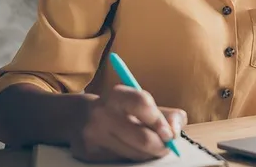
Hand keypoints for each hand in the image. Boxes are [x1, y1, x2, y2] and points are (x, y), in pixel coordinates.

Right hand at [70, 84, 187, 162]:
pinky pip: (122, 161)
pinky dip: (134, 157)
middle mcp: (102, 114)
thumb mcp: (143, 104)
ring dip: (149, 153)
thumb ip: (166, 114)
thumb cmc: (121, 110)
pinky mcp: (89, 154)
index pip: (142, 104)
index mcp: (117, 96)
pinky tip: (130, 148)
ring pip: (135, 154)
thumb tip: (175, 131)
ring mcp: (94, 136)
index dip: (160, 121)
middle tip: (166, 145)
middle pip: (143, 138)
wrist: (80, 117)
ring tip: (149, 146)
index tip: (170, 133)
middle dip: (161, 145)